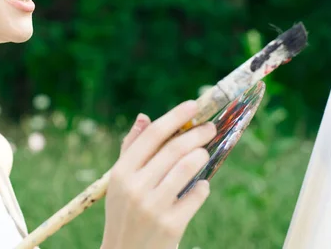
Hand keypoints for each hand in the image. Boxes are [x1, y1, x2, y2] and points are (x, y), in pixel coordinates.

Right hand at [101, 101, 215, 248]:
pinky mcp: (172, 225)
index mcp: (121, 172)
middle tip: (210, 128)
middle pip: (174, 149)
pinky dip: (202, 187)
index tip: (193, 106)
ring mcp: (154, 207)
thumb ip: (132, 149)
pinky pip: (197, 195)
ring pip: (188, 168)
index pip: (153, 135)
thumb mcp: (120, 182)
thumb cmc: (124, 212)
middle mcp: (136, 187)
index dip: (176, 117)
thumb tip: (144, 117)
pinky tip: (200, 186)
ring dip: (202, 156)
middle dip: (197, 134)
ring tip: (205, 154)